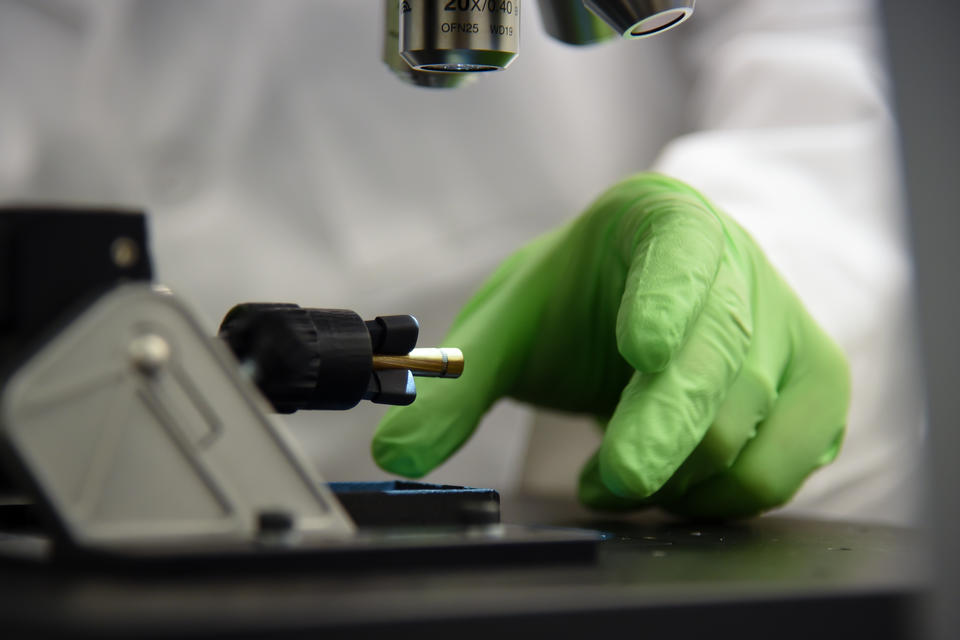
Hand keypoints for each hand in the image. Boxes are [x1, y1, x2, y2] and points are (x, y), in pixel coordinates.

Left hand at [372, 173, 849, 517]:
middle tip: (615, 477)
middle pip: (718, 360)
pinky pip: (784, 463)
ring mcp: (786, 328)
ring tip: (616, 474)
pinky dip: (721, 495)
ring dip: (676, 473)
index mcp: (666, 223)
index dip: (665, 303)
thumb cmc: (577, 300)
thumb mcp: (511, 327)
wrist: (640, 299)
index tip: (641, 348)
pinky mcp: (814, 388)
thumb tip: (398, 451)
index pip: (679, 256)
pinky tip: (671, 483)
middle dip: (660, 429)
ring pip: (749, 426)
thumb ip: (457, 387)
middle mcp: (740, 267)